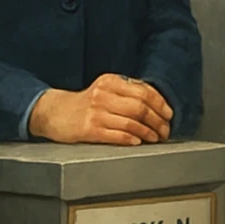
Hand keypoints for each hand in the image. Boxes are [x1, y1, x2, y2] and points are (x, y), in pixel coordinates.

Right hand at [28, 74, 172, 144]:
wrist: (55, 113)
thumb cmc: (85, 104)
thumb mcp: (104, 90)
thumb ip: (127, 92)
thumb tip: (157, 104)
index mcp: (110, 81)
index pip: (143, 91)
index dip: (160, 104)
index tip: (169, 114)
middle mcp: (103, 94)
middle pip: (140, 107)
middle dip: (157, 120)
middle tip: (165, 130)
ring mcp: (95, 112)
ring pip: (131, 122)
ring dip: (148, 132)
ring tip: (155, 138)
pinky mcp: (89, 129)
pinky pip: (117, 135)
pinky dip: (132, 139)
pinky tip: (138, 142)